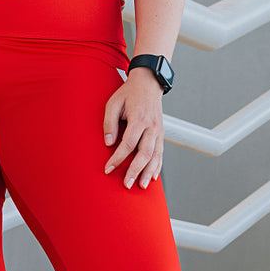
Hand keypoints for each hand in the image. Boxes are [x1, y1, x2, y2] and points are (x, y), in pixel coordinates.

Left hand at [101, 70, 165, 189]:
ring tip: (141, 186)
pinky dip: (157, 166)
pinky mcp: (161, 134)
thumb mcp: (113, 103)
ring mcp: (158, 131)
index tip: (108, 169)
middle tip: (126, 184)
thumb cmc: (128, 93)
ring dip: (149, 172)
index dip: (118, 158)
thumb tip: (108, 143)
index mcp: (139, 118)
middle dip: (135, 170)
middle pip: (144, 153)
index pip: (128, 144)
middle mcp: (152, 127)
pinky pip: (161, 153)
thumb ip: (110, 123)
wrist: (148, 83)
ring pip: (155, 155)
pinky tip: (153, 177)